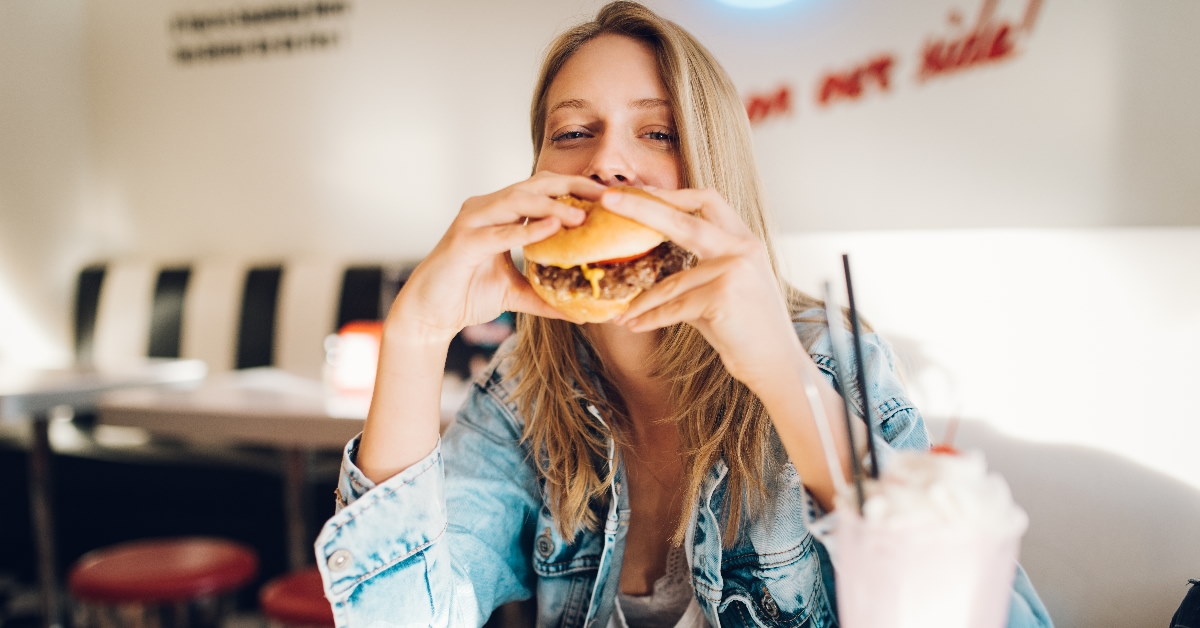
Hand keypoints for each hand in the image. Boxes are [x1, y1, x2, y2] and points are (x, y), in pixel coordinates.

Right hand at [389, 172, 604, 343]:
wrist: (429, 315)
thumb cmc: (467, 295)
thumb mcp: (516, 294)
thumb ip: (546, 296)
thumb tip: (583, 313)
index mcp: (500, 213)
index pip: (543, 189)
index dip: (575, 188)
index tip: (608, 196)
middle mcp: (486, 209)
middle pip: (534, 185)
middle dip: (572, 187)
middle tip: (605, 195)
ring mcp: (472, 222)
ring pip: (516, 201)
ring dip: (551, 206)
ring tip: (582, 215)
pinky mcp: (462, 242)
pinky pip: (498, 232)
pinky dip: (525, 230)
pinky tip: (551, 230)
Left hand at [601, 187, 804, 391]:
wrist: (777, 364)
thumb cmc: (746, 329)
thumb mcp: (724, 288)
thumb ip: (694, 269)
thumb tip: (648, 263)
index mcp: (743, 240)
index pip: (706, 201)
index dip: (670, 194)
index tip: (638, 191)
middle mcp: (741, 248)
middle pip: (682, 219)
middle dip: (642, 207)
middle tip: (607, 199)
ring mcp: (734, 270)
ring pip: (671, 281)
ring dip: (641, 301)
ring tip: (620, 312)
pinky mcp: (723, 296)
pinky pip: (674, 307)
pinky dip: (651, 318)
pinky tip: (633, 325)